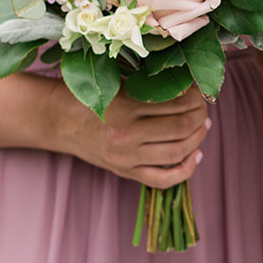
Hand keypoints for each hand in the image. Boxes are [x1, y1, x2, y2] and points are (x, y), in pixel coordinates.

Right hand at [58, 84, 210, 186]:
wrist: (58, 120)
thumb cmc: (88, 95)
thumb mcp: (117, 84)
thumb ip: (149, 85)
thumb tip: (188, 83)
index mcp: (125, 107)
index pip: (176, 103)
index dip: (195, 95)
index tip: (198, 88)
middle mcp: (126, 135)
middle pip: (182, 127)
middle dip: (200, 114)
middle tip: (203, 106)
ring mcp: (127, 158)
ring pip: (178, 151)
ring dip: (198, 137)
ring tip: (203, 125)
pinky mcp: (125, 172)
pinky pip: (163, 179)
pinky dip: (186, 170)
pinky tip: (196, 155)